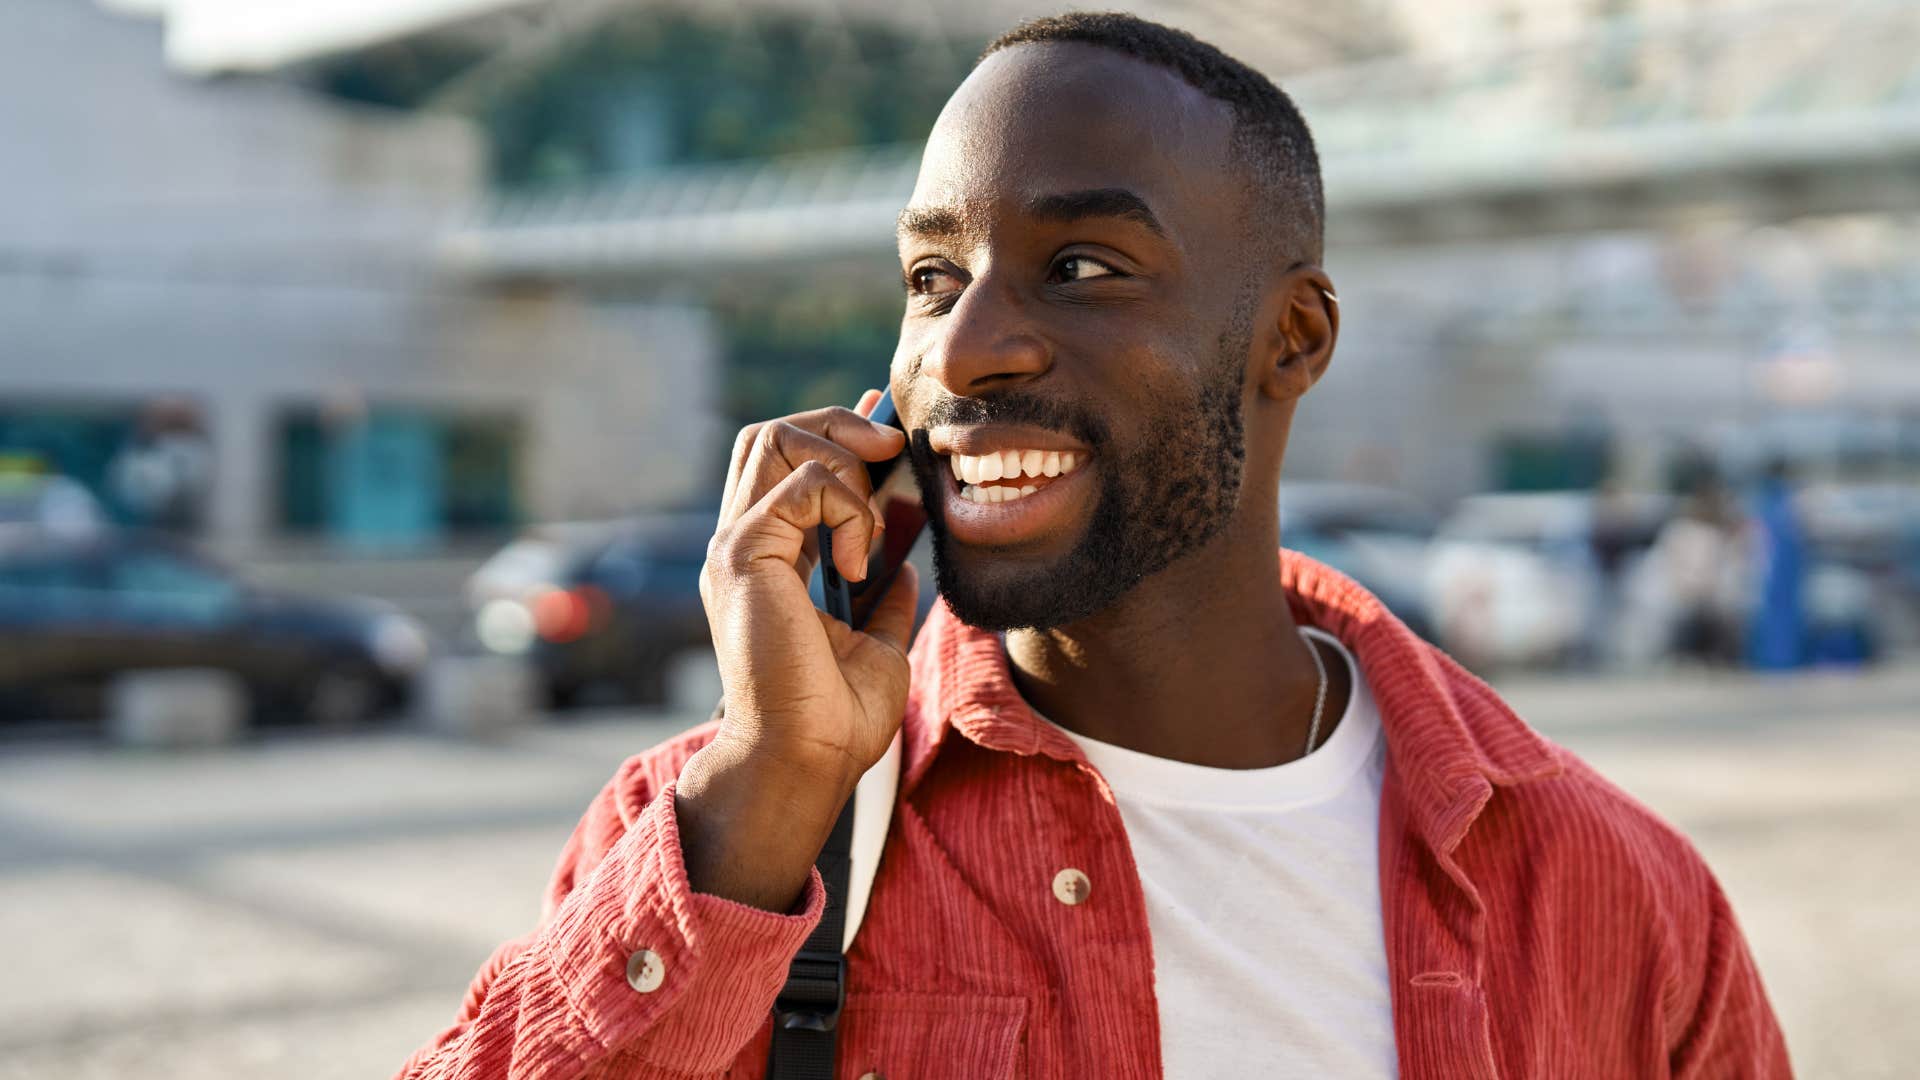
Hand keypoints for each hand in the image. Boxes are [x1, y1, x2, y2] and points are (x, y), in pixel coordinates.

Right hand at [679, 389, 919, 909]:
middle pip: (770, 434)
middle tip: (889, 450)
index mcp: (767, 560)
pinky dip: (847, 510)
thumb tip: (905, 566)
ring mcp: (736, 548)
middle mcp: (742, 546)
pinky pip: (803, 487)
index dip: (837, 432)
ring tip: (870, 524)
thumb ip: (884, 599)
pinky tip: (858, 562)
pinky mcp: (744, 557)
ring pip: (774, 439)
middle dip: (836, 424)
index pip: (786, 462)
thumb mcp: (876, 644)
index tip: (887, 429)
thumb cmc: (836, 719)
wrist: (806, 761)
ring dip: (841, 460)